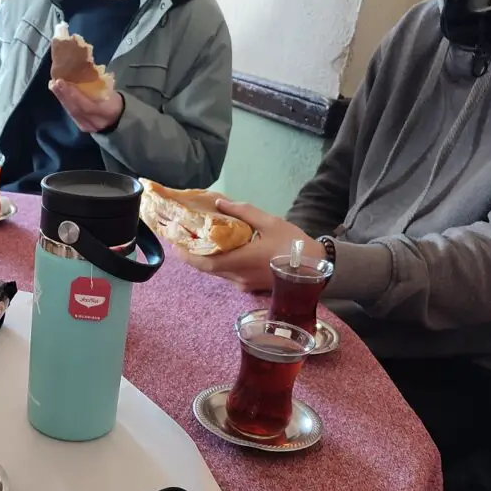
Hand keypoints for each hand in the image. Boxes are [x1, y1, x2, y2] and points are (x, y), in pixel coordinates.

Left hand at [48, 80, 123, 132]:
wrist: (119, 118)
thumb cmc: (115, 101)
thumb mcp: (111, 92)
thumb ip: (97, 86)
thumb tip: (81, 74)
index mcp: (108, 112)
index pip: (88, 106)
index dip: (74, 95)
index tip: (64, 83)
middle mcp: (96, 122)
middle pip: (77, 110)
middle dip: (64, 96)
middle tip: (55, 83)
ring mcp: (88, 126)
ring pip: (72, 113)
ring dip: (62, 99)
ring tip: (54, 87)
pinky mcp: (82, 127)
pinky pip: (72, 115)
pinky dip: (65, 104)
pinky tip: (59, 95)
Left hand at [175, 199, 324, 292]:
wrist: (315, 269)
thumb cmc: (293, 244)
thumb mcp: (270, 221)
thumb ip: (243, 212)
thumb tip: (219, 203)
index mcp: (241, 261)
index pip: (205, 264)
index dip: (187, 256)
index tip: (175, 244)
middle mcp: (239, 277)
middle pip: (207, 268)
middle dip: (193, 255)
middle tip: (183, 239)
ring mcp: (244, 284)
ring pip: (218, 272)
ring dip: (206, 259)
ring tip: (198, 241)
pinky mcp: (250, 286)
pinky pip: (229, 275)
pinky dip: (221, 263)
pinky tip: (221, 250)